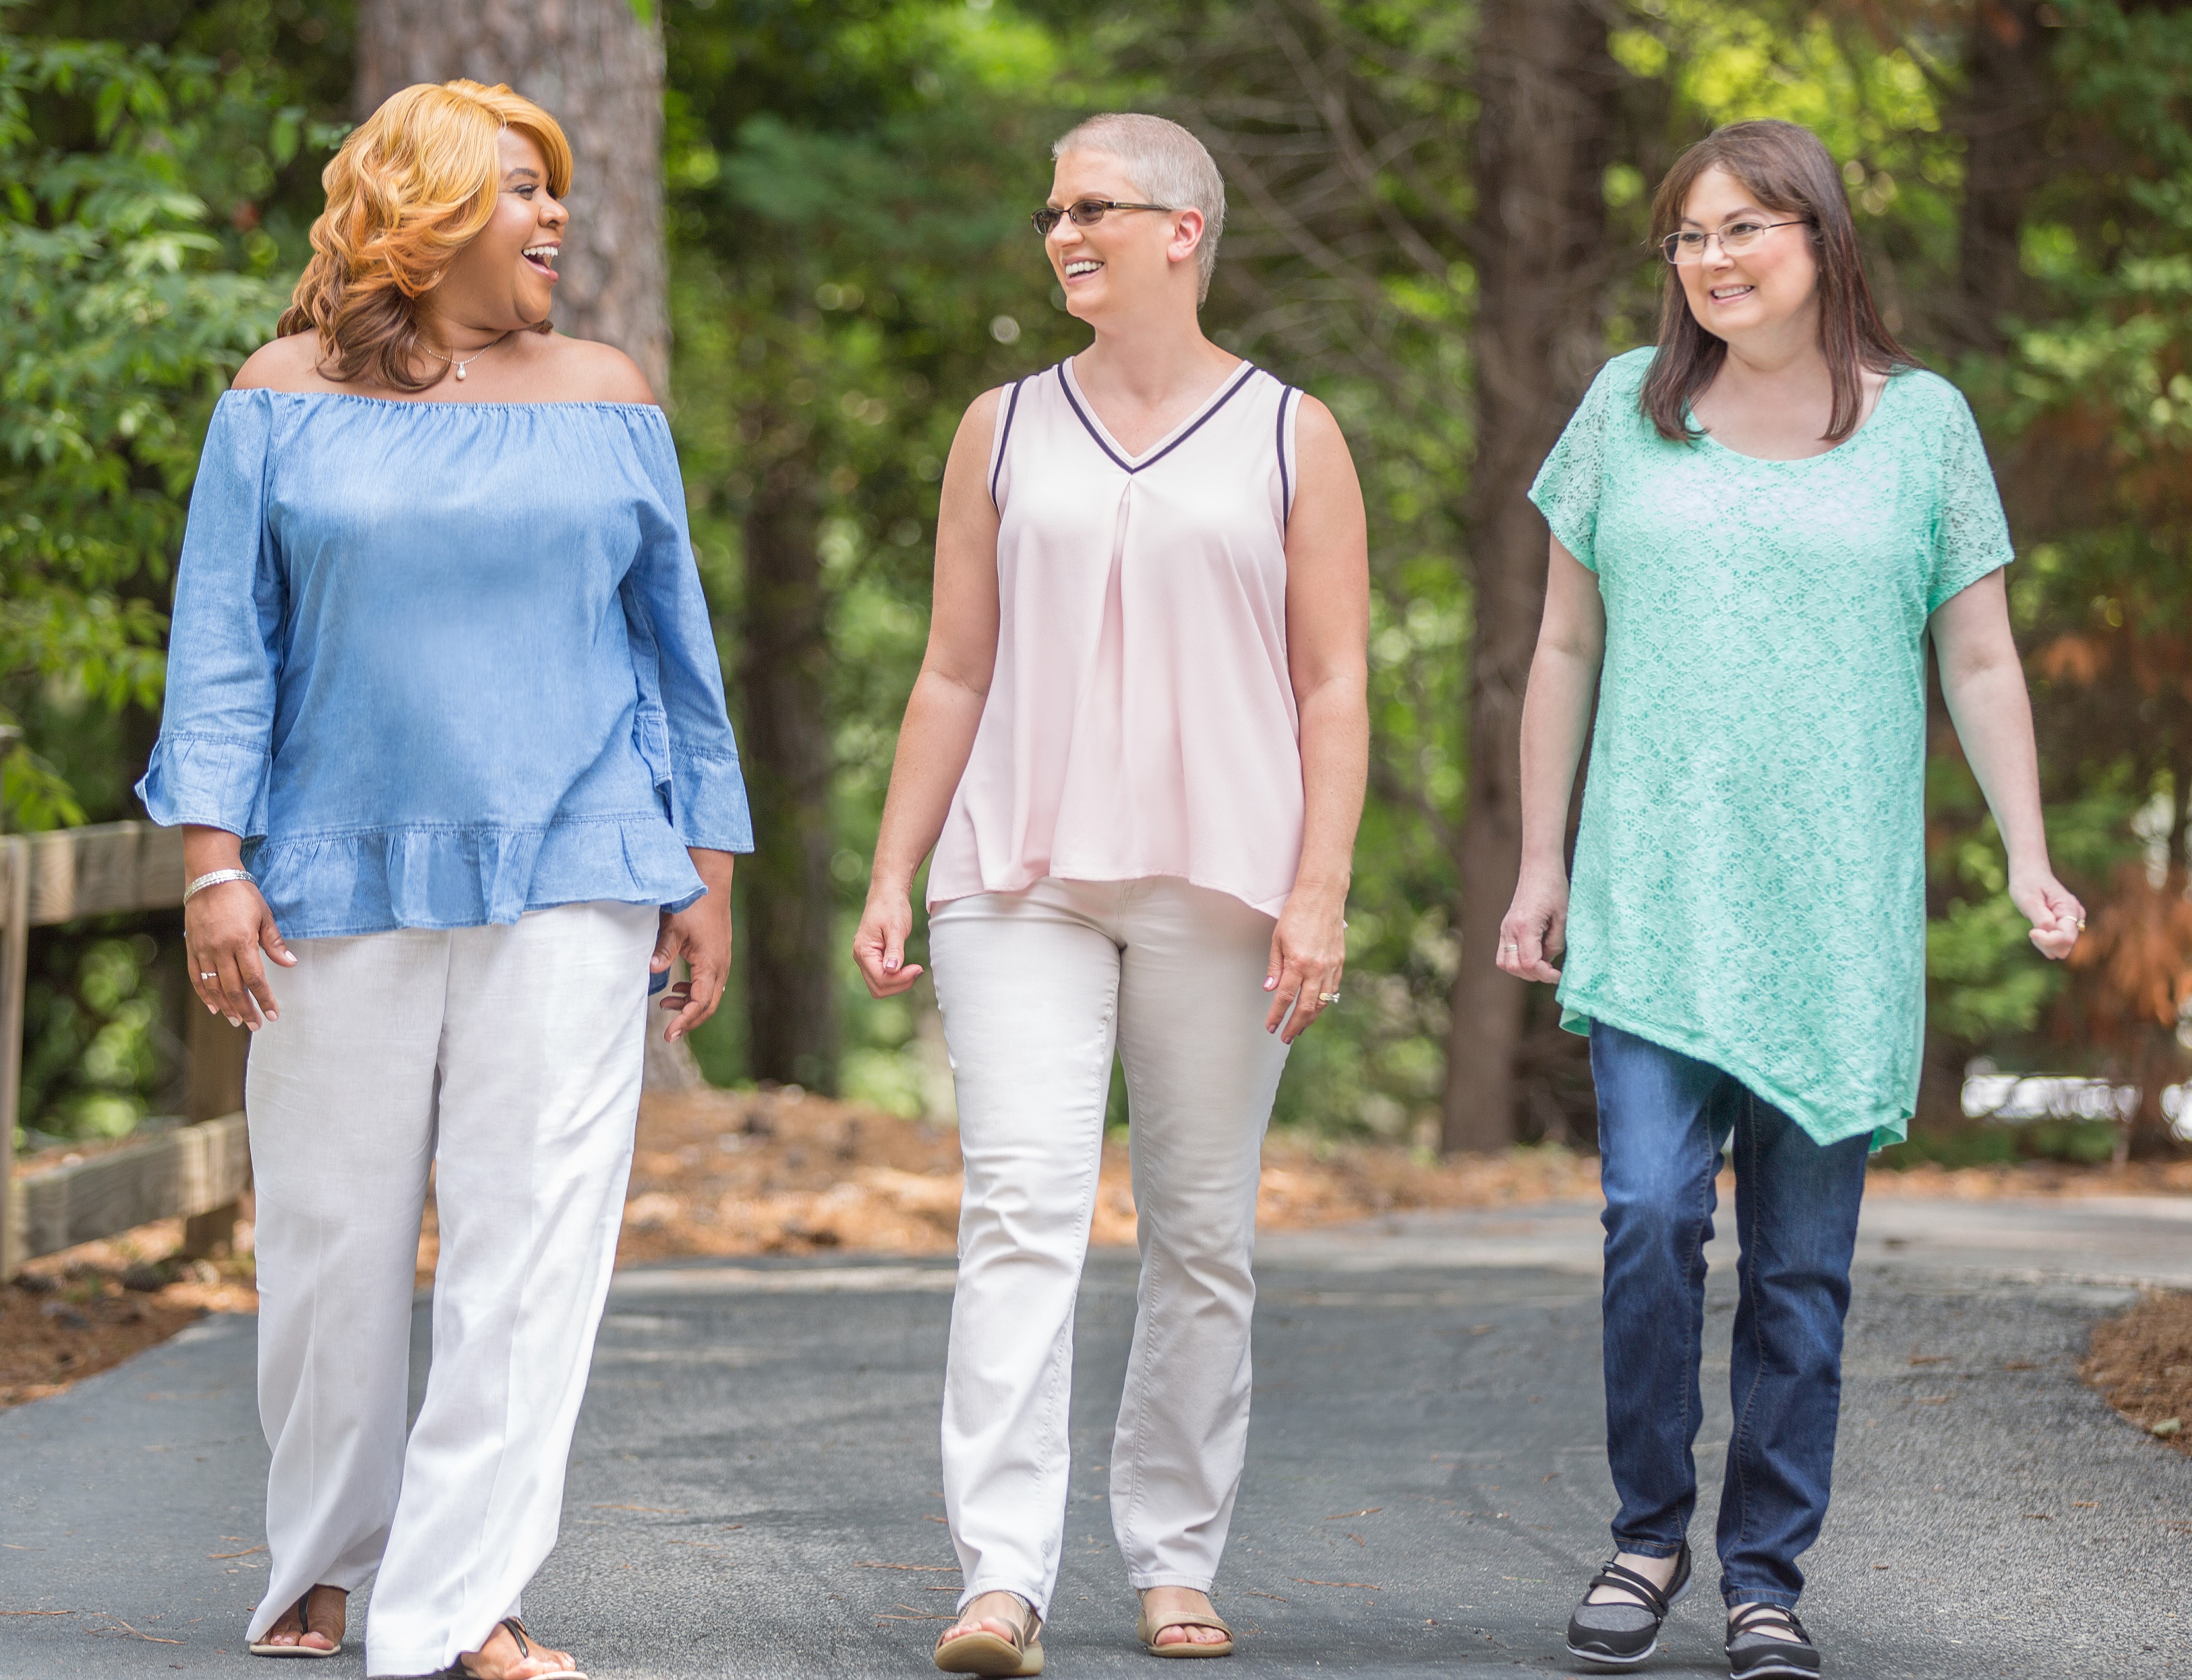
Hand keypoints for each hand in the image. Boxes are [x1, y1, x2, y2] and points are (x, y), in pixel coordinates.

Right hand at [184, 879, 293, 1029]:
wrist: (210, 877)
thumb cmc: (241, 894)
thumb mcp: (264, 915)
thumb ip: (275, 943)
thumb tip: (290, 964)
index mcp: (241, 941)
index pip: (255, 978)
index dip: (264, 998)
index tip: (273, 1014)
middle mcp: (220, 949)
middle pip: (234, 988)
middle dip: (246, 1009)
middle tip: (255, 1025)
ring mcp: (203, 949)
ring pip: (214, 986)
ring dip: (226, 1006)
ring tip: (237, 1020)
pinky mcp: (192, 947)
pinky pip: (196, 976)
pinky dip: (204, 994)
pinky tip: (213, 1007)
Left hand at [654, 854, 733, 1040]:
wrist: (712, 882)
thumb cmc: (693, 904)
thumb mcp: (674, 928)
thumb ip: (664, 950)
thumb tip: (651, 969)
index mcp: (711, 964)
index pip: (700, 1003)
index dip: (685, 1021)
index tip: (669, 1034)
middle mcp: (720, 966)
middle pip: (708, 1005)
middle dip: (688, 1021)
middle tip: (669, 1034)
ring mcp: (721, 961)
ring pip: (710, 995)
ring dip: (689, 1005)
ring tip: (665, 1005)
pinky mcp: (717, 954)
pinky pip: (709, 983)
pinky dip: (693, 992)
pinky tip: (676, 988)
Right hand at [853, 881, 922, 997]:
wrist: (888, 894)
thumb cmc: (892, 907)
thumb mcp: (896, 928)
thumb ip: (894, 950)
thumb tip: (892, 970)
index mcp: (863, 951)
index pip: (881, 978)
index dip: (900, 979)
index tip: (918, 968)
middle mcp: (860, 957)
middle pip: (878, 987)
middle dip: (899, 985)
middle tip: (917, 971)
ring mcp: (865, 958)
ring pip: (879, 985)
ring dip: (897, 984)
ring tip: (913, 970)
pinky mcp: (873, 957)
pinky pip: (881, 977)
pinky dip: (895, 978)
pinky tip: (907, 969)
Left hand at [1264, 889, 1345, 1043]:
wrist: (1322, 896)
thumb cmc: (1296, 914)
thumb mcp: (1277, 938)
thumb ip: (1275, 966)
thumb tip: (1270, 989)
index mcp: (1297, 962)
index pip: (1285, 997)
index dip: (1277, 1015)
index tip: (1270, 1027)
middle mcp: (1316, 968)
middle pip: (1306, 1007)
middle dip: (1295, 1025)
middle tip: (1285, 1037)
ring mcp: (1330, 967)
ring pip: (1322, 1002)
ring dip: (1310, 1019)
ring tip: (1300, 1028)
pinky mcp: (1339, 962)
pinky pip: (1333, 990)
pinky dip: (1324, 1003)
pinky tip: (1317, 1009)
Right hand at [1496, 863, 1567, 982]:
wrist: (1539, 868)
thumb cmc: (1555, 888)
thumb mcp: (1563, 917)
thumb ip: (1556, 943)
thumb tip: (1548, 961)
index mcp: (1525, 926)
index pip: (1529, 963)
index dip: (1545, 974)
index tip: (1559, 975)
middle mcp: (1510, 929)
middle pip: (1514, 967)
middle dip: (1534, 974)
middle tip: (1552, 971)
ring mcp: (1505, 928)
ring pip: (1505, 963)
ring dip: (1522, 970)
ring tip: (1542, 964)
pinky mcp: (1505, 928)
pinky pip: (1504, 954)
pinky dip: (1516, 961)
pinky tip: (1533, 955)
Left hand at [2010, 865, 2083, 960]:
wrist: (2030, 872)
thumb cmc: (2027, 883)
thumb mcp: (2028, 899)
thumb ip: (2040, 917)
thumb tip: (2050, 931)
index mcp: (2070, 908)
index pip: (2066, 938)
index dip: (2047, 940)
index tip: (2031, 932)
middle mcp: (2076, 916)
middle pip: (2066, 946)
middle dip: (2046, 943)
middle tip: (2032, 929)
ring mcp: (2073, 921)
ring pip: (2062, 947)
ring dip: (2045, 943)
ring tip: (2034, 927)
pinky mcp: (2066, 925)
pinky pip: (2058, 943)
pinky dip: (2046, 940)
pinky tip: (2037, 929)